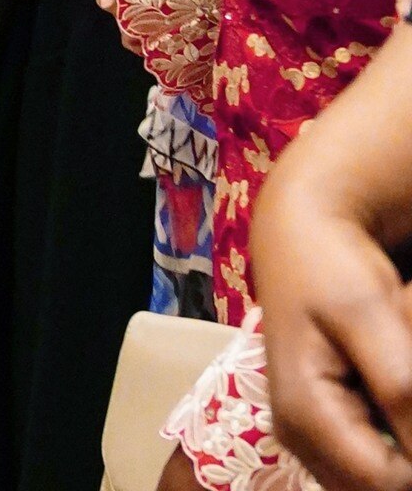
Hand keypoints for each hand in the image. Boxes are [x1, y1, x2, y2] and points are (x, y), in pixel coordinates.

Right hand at [251, 30, 411, 490]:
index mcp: (303, 417)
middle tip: (397, 353)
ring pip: (382, 470)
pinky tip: (388, 377)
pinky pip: (375, 453)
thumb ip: (399, 387)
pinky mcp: (324, 425)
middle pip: (381, 481)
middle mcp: (301, 439)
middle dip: (406, 434)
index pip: (385, 482)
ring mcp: (311, 436)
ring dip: (400, 428)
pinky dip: (393, 423)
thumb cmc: (327, 264)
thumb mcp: (369, 314)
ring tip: (394, 354)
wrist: (298, 233)